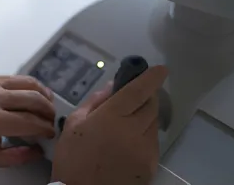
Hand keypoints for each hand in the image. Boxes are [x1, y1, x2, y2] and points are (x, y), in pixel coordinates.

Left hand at [0, 75, 55, 169]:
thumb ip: (16, 157)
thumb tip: (39, 151)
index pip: (28, 122)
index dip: (44, 128)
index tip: (51, 134)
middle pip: (32, 99)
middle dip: (48, 111)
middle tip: (52, 121)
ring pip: (28, 84)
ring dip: (44, 95)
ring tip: (49, 107)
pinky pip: (18, 78)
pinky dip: (32, 86)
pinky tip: (38, 95)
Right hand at [52, 65, 167, 184]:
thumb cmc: (73, 156)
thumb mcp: (75, 122)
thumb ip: (96, 101)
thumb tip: (113, 87)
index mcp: (111, 118)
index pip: (138, 91)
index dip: (151, 78)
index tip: (160, 69)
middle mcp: (133, 131)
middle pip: (151, 106)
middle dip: (147, 96)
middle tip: (135, 96)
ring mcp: (145, 150)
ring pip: (153, 124)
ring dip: (144, 116)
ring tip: (127, 123)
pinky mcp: (150, 165)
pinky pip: (152, 142)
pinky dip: (144, 135)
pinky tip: (128, 141)